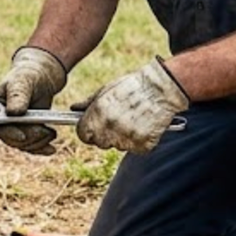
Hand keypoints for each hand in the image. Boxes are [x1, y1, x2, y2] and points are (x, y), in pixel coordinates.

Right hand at [0, 46, 68, 154]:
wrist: (40, 77)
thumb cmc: (26, 75)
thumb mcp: (22, 82)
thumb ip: (17, 96)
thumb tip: (13, 112)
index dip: (9, 134)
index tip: (23, 135)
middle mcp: (2, 121)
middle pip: (12, 139)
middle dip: (30, 138)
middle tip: (46, 131)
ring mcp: (15, 128)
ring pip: (23, 145)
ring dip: (38, 142)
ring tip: (51, 133)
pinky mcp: (27, 132)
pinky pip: (32, 145)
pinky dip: (42, 148)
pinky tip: (51, 149)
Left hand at [73, 57, 188, 152]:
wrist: (161, 89)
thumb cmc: (132, 87)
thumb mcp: (107, 90)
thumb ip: (89, 103)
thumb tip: (74, 109)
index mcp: (99, 113)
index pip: (83, 135)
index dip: (87, 132)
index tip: (93, 128)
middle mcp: (111, 128)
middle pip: (100, 143)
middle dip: (105, 135)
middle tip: (118, 121)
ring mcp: (127, 138)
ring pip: (118, 146)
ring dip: (123, 138)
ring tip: (134, 120)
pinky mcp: (143, 145)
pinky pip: (135, 149)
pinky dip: (139, 141)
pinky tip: (144, 126)